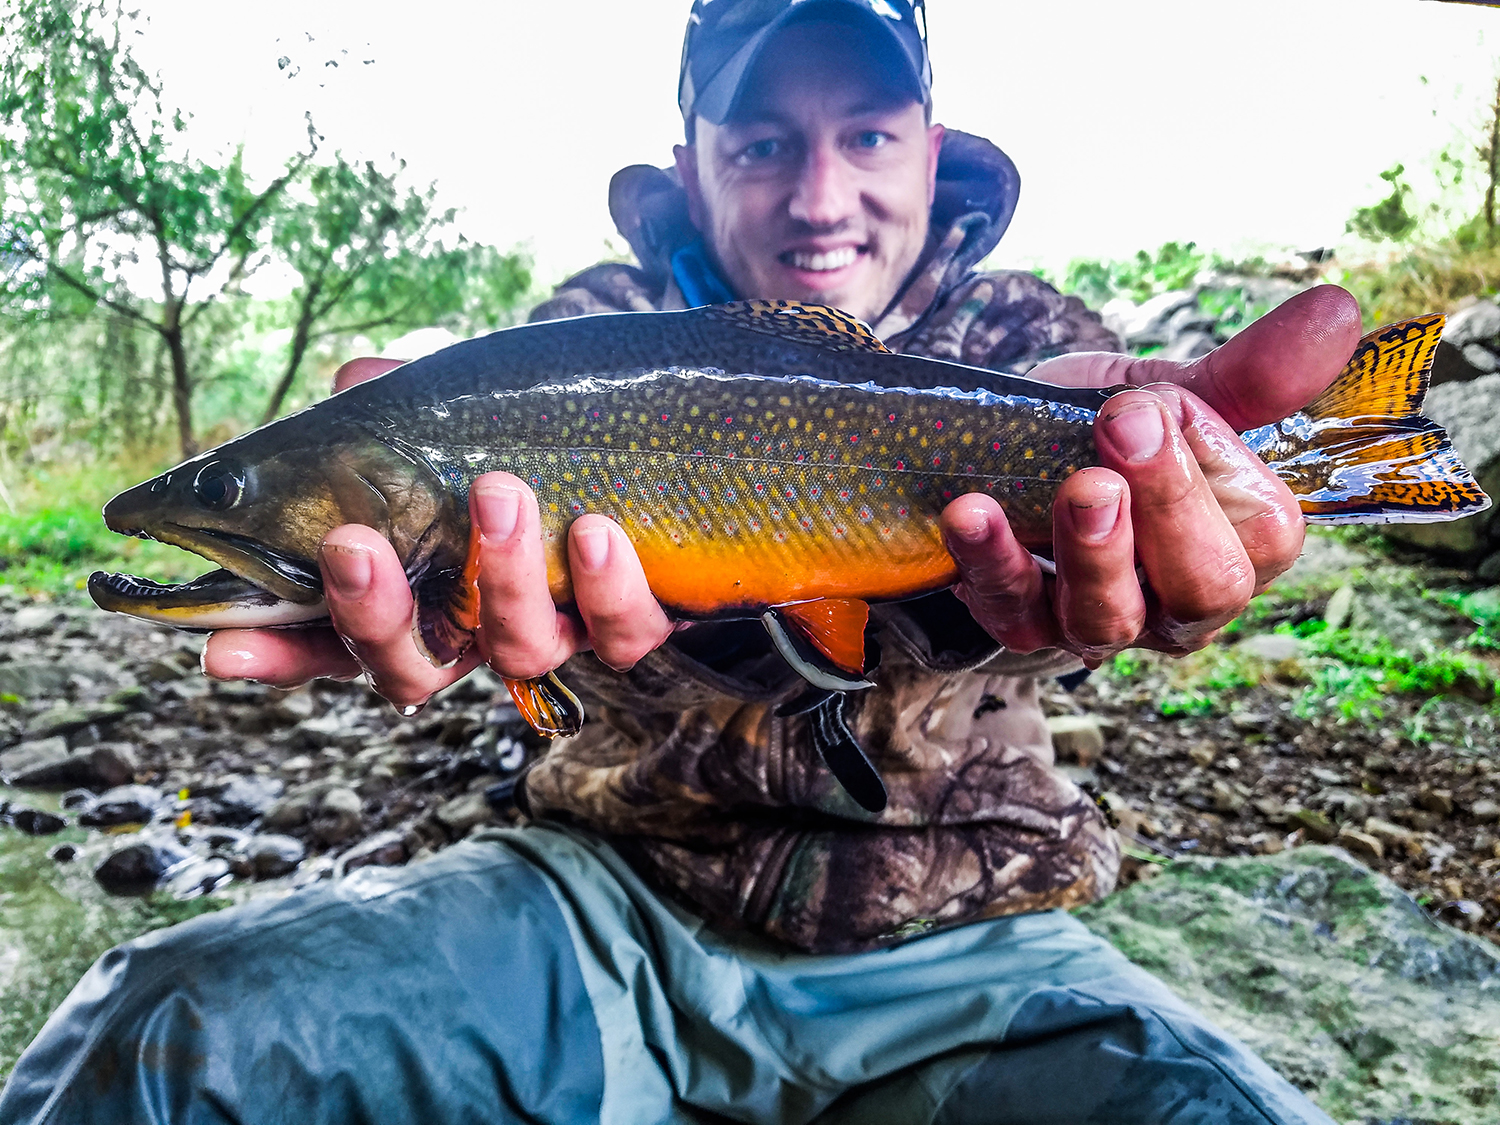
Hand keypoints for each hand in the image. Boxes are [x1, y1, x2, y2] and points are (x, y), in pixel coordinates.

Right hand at [202, 358, 673, 706]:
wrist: (669, 444)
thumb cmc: (541, 436)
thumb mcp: (466, 412)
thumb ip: (406, 403)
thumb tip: (357, 379)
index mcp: (423, 589)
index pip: (334, 637)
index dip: (280, 654)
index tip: (223, 650)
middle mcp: (481, 627)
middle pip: (409, 669)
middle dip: (372, 615)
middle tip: (351, 546)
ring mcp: (557, 631)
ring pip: (517, 649)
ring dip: (500, 576)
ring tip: (497, 492)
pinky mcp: (633, 625)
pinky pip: (619, 634)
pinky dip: (606, 587)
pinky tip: (595, 529)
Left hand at [940, 284, 1362, 664]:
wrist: (1000, 458)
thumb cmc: (1103, 436)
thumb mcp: (1173, 399)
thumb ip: (1247, 374)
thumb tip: (1337, 307)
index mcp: (1235, 548)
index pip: (1266, 535)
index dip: (1221, 468)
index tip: (1168, 401)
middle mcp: (1176, 604)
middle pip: (1204, 588)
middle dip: (1170, 508)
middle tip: (1126, 432)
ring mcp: (1097, 623)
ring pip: (1109, 616)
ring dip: (1094, 551)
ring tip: (1077, 487)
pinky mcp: (1019, 624)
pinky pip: (1009, 608)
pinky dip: (991, 560)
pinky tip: (973, 512)